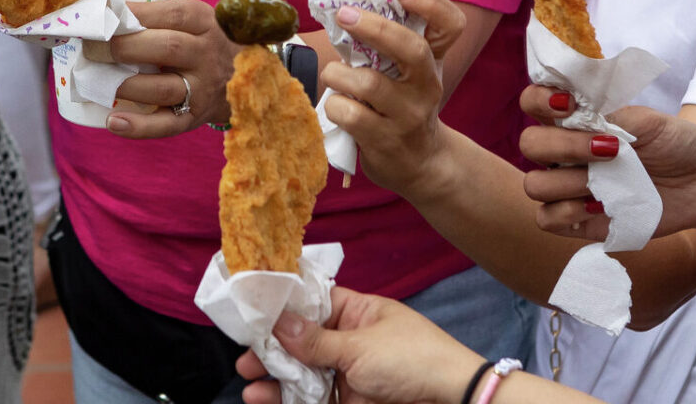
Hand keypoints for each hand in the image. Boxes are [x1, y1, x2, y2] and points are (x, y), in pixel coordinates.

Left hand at [105, 0, 236, 136]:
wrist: (241, 77)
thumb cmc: (199, 40)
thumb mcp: (191, 18)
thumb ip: (157, 12)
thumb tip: (105, 7)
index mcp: (204, 22)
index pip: (172, 14)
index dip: (135, 13)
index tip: (104, 14)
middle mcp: (207, 55)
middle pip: (168, 48)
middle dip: (124, 47)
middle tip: (92, 48)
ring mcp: (202, 89)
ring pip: (163, 88)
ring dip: (125, 85)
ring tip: (96, 80)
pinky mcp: (194, 117)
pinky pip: (167, 125)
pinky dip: (138, 127)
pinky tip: (112, 121)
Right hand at [236, 288, 483, 403]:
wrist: (451, 400)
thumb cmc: (413, 360)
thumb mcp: (360, 347)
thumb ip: (315, 340)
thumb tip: (277, 323)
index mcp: (358, 312)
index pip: (313, 302)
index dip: (283, 307)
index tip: (251, 312)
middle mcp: (350, 339)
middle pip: (301, 341)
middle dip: (271, 349)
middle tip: (244, 358)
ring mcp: (350, 371)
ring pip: (303, 371)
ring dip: (275, 377)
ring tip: (248, 384)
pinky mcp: (351, 399)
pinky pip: (314, 395)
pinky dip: (289, 398)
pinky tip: (265, 398)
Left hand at [316, 0, 463, 198]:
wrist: (422, 165)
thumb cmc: (404, 105)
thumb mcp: (409, 74)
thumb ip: (389, 44)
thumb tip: (346, 3)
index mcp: (433, 60)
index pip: (451, 24)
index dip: (431, 3)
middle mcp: (427, 85)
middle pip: (411, 49)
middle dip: (374, 27)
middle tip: (344, 15)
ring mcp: (408, 115)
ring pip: (368, 83)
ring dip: (337, 74)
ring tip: (332, 76)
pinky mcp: (386, 140)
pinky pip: (349, 114)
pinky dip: (334, 106)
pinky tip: (337, 107)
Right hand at [518, 90, 695, 241]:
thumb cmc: (676, 143)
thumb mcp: (648, 120)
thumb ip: (610, 114)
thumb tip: (580, 116)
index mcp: (575, 121)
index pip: (533, 102)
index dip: (539, 101)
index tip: (570, 105)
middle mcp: (565, 153)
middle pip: (528, 144)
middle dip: (564, 145)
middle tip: (610, 148)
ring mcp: (570, 187)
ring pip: (534, 185)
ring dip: (568, 181)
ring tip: (606, 180)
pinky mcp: (580, 220)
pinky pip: (547, 219)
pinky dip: (568, 212)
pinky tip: (600, 206)